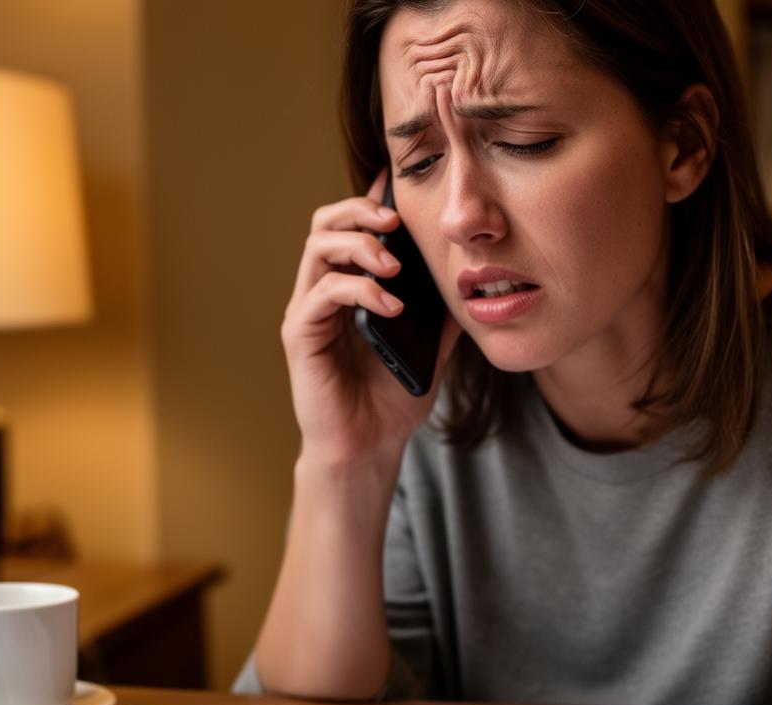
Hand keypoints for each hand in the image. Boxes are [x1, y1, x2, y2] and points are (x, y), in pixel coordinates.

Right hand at [281, 169, 458, 468]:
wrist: (369, 448)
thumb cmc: (392, 401)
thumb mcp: (429, 349)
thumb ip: (441, 314)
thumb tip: (470, 278)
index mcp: (350, 289)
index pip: (353, 229)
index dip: (373, 202)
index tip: (402, 188)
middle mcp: (323, 292)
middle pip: (326, 224)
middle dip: (361, 211)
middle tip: (396, 223)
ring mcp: (309, 312)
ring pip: (318, 249)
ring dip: (360, 246)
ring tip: (395, 266)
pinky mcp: (300, 335)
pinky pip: (323, 293)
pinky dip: (359, 290)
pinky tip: (390, 306)